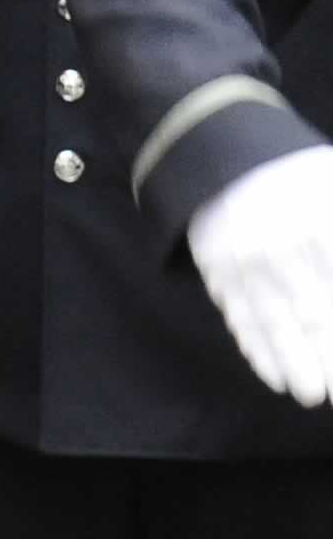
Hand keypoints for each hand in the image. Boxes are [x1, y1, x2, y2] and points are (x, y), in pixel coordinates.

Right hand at [189, 142, 332, 405]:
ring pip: (274, 320)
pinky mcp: (216, 267)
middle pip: (314, 312)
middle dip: (328, 356)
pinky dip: (254, 346)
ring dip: (292, 361)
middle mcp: (282, 244)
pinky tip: (272, 374)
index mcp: (321, 223)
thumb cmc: (296, 172)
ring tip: (309, 395)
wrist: (217, 143)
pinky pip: (237, 313)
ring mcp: (244, 258)